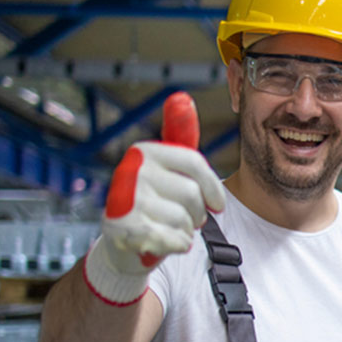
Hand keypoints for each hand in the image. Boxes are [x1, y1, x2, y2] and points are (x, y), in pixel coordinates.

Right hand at [83, 92, 226, 305]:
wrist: (123, 244)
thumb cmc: (155, 201)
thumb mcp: (168, 166)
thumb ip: (179, 134)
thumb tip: (181, 96)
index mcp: (145, 150)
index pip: (194, 162)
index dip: (213, 188)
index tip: (218, 206)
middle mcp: (131, 170)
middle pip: (191, 195)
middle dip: (197, 213)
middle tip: (185, 219)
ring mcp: (124, 199)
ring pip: (183, 220)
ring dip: (186, 231)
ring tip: (170, 229)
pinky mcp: (122, 229)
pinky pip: (172, 239)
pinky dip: (176, 245)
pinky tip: (164, 242)